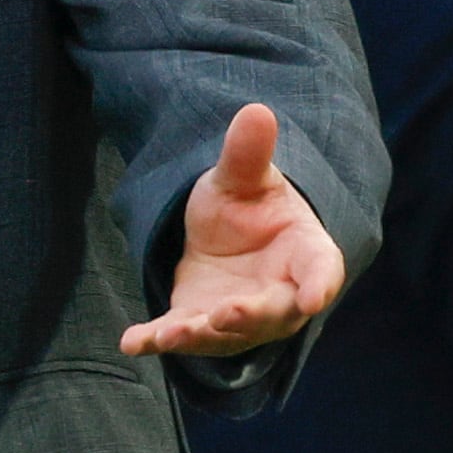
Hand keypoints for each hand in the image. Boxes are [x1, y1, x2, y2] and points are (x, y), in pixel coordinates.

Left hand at [121, 102, 347, 358]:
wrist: (224, 234)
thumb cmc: (249, 206)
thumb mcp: (243, 177)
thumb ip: (248, 154)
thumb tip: (256, 111)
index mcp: (305, 254)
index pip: (320, 270)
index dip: (319, 284)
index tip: (313, 297)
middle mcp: (278, 295)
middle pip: (271, 313)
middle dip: (248, 316)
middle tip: (227, 314)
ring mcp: (237, 316)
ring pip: (224, 334)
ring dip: (198, 336)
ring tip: (170, 335)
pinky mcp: (198, 323)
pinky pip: (179, 334)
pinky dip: (155, 340)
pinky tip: (132, 342)